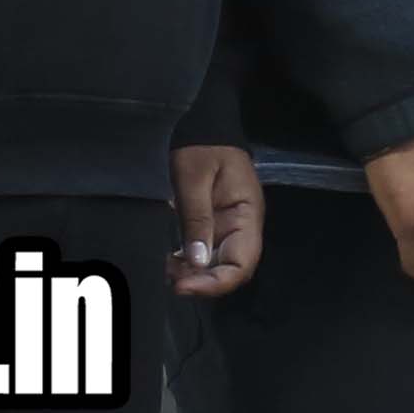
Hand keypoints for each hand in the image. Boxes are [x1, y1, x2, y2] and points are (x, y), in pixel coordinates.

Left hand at [172, 142, 266, 301]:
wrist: (203, 126)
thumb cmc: (201, 147)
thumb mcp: (193, 179)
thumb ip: (196, 219)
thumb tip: (198, 261)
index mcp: (247, 216)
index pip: (241, 264)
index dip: (215, 283)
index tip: (182, 286)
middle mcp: (242, 227)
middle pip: (230, 269)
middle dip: (202, 281)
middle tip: (169, 279)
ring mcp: (228, 227)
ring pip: (217, 265)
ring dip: (194, 275)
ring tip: (166, 270)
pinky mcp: (213, 224)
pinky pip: (206, 252)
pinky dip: (189, 262)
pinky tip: (171, 261)